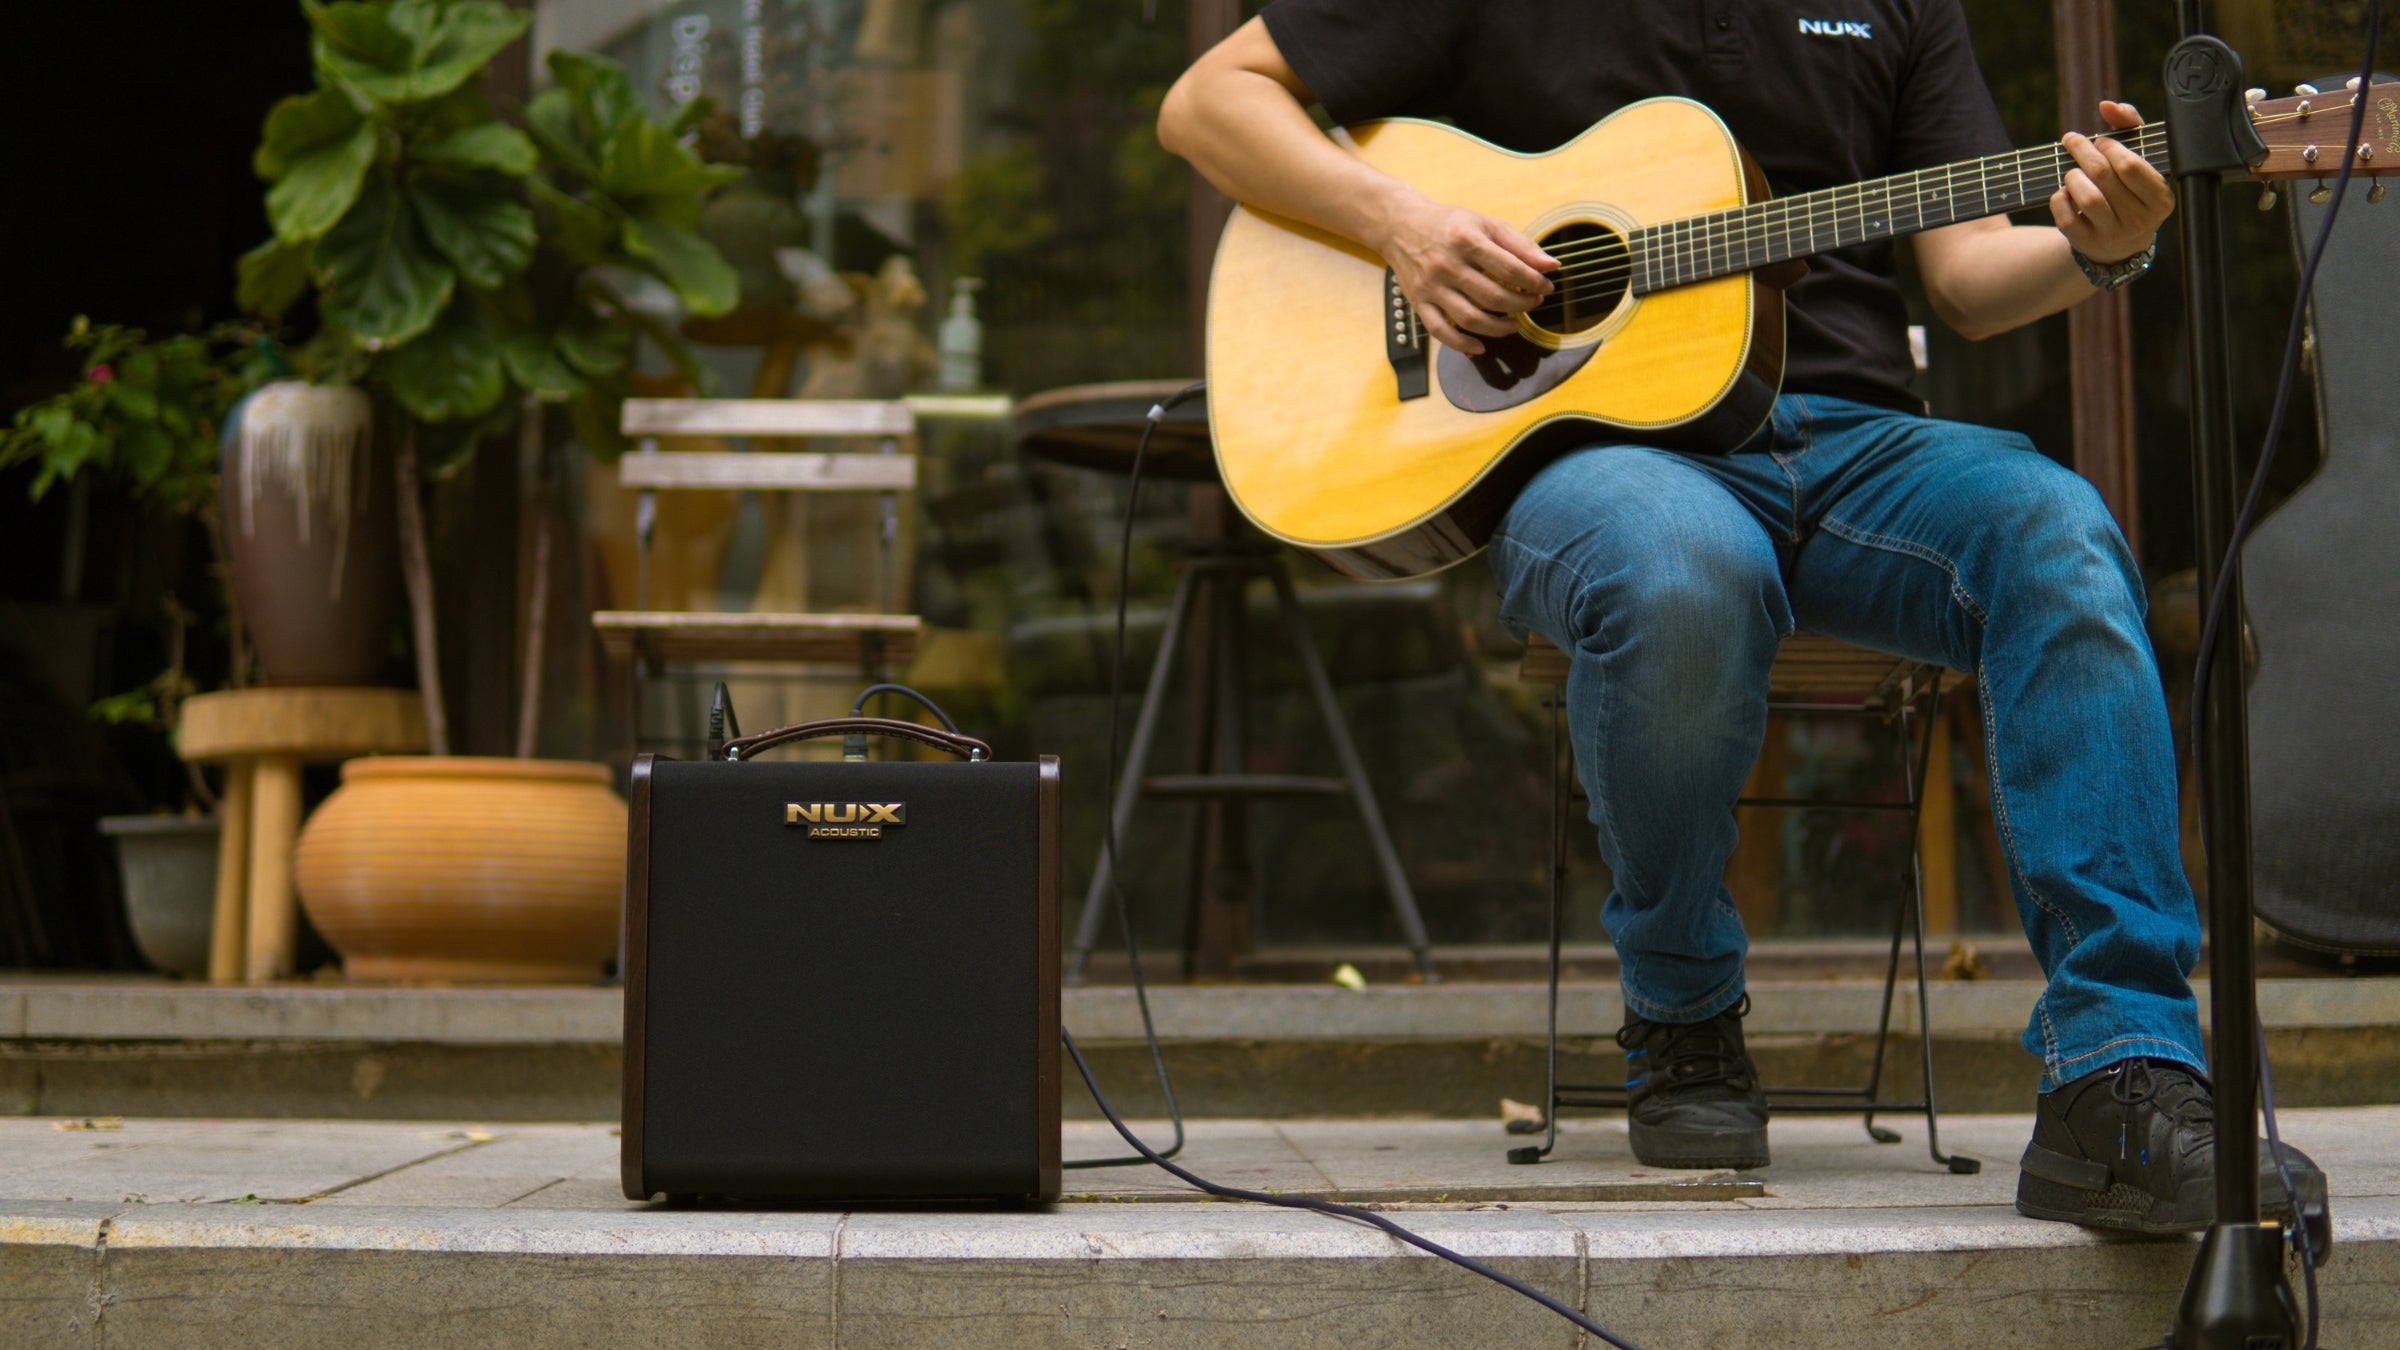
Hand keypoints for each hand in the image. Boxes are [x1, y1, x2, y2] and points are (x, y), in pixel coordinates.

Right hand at [1374, 197, 1555, 354]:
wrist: (1400, 225)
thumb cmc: (1448, 224)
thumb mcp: (1485, 223)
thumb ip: (1519, 244)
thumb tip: (1551, 266)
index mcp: (1466, 240)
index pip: (1510, 268)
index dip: (1534, 281)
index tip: (1546, 286)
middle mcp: (1447, 264)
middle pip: (1493, 297)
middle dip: (1521, 304)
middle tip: (1533, 303)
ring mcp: (1431, 286)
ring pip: (1470, 318)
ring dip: (1499, 327)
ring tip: (1514, 323)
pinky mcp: (1418, 302)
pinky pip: (1440, 331)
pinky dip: (1461, 344)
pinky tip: (1480, 347)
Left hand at [2051, 100, 2173, 266]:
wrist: (2120, 243)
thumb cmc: (2130, 190)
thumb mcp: (2138, 158)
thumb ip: (2129, 126)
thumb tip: (2108, 105)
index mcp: (2160, 199)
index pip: (2130, 165)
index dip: (2110, 147)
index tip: (2100, 141)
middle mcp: (2140, 220)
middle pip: (2103, 176)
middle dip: (2083, 152)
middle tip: (2074, 142)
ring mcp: (2112, 234)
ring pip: (2086, 197)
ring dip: (2072, 176)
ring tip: (2073, 171)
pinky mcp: (2086, 243)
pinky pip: (2065, 217)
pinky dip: (2059, 198)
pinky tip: (2065, 192)